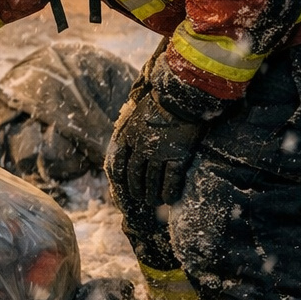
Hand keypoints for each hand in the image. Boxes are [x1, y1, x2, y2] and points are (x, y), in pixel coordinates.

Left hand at [105, 89, 205, 209]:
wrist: (179, 96)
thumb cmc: (160, 102)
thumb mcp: (136, 114)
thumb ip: (131, 130)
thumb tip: (128, 143)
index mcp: (129, 136)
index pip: (121, 163)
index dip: (122, 179)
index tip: (123, 187)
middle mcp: (141, 147)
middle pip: (136, 175)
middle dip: (137, 189)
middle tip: (140, 199)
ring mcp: (159, 152)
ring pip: (152, 180)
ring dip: (152, 194)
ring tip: (153, 202)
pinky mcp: (177, 155)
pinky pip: (171, 179)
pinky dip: (169, 191)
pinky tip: (169, 199)